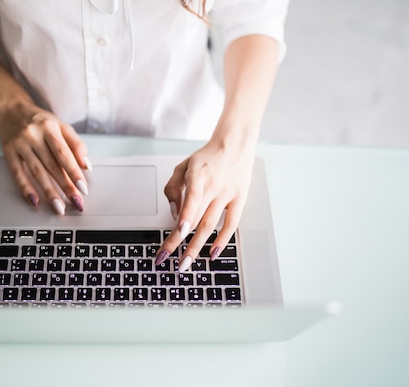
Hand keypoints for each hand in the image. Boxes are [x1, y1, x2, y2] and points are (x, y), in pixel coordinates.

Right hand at [0, 100, 90, 214]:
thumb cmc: (41, 120)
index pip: (64, 153)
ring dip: (49, 191)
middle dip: (65, 186)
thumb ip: (76, 144)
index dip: (74, 172)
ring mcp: (20, 144)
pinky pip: (17, 173)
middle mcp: (34, 134)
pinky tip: (34, 201)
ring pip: (36, 171)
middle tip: (75, 202)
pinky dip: (25, 188)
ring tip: (58, 207)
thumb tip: (86, 166)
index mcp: (50, 126)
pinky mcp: (8, 152)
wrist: (11, 109)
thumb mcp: (61, 125)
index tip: (83, 188)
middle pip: (52, 164)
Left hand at [156, 140, 255, 270]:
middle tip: (168, 259)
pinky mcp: (239, 200)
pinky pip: (231, 224)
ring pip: (211, 225)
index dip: (186, 216)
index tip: (179, 232)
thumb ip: (173, 188)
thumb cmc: (206, 158)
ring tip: (186, 263)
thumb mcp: (182, 166)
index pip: (192, 198)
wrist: (234, 145)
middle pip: (196, 219)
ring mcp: (228, 194)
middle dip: (180, 241)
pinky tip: (212, 254)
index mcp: (198, 175)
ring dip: (197, 247)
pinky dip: (222, 240)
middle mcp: (214, 186)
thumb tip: (175, 214)